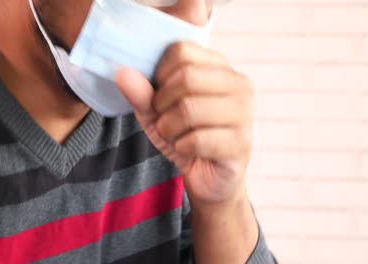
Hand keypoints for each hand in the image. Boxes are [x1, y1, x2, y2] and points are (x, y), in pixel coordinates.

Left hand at [116, 42, 253, 204]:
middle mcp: (239, 85)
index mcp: (221, 67)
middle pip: (186, 77)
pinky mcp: (241, 143)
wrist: (209, 178)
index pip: (181, 51)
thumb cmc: (186, 136)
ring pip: (190, 109)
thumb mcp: (157, 112)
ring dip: (170, 128)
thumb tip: (123, 73)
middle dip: (162, 104)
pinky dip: (182, 148)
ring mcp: (244, 113)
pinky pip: (197, 139)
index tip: (160, 96)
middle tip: (165, 121)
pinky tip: (189, 151)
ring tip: (176, 137)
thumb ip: (141, 92)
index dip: (159, 75)